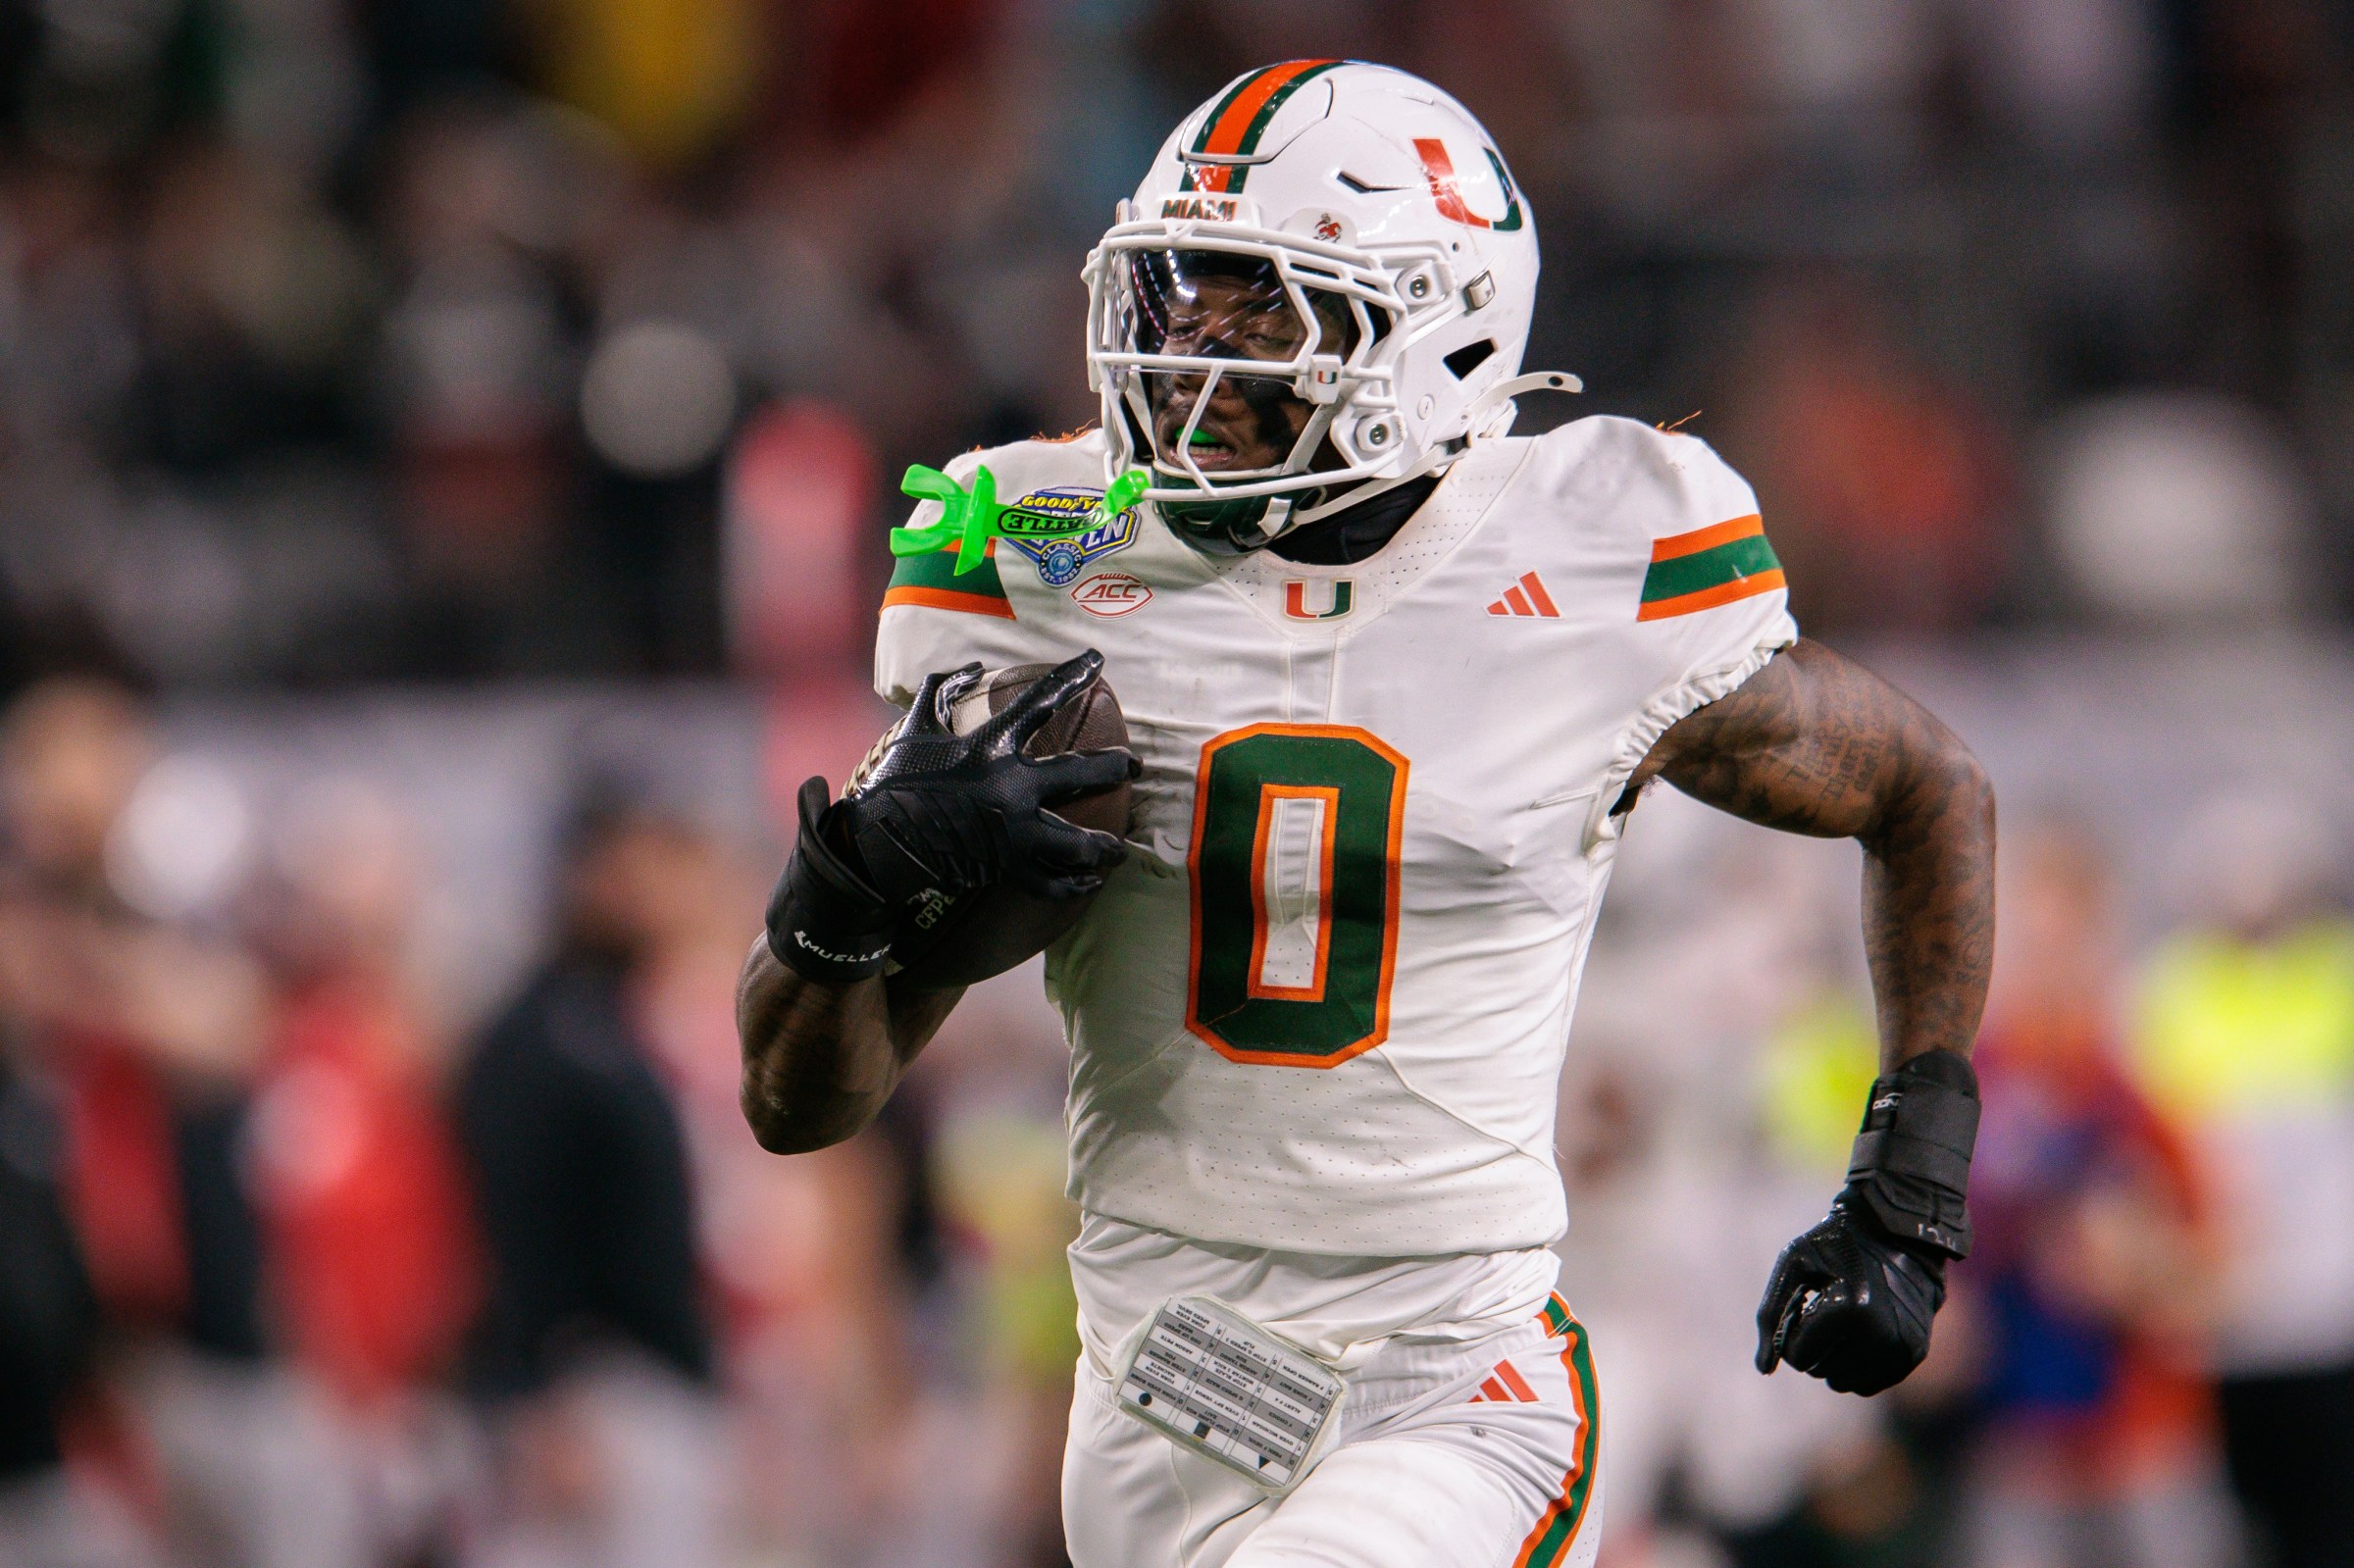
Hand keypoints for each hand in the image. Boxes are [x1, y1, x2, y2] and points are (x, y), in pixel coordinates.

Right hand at [764, 651, 1134, 981]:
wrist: (878, 842)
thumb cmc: (896, 782)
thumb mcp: (915, 728)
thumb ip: (941, 691)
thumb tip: (971, 667)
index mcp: (990, 746)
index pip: (1040, 701)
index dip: (1072, 676)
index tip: (1098, 660)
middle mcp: (1011, 787)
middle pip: (1082, 773)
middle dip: (1117, 768)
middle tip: (1135, 767)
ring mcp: (1013, 832)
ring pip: (1078, 842)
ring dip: (1106, 846)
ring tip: (1119, 848)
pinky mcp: (1007, 867)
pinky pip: (1052, 880)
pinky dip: (1074, 883)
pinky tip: (1089, 881)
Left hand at [1754, 1195, 1944, 1395]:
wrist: (1896, 1232)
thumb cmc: (1835, 1244)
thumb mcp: (1793, 1263)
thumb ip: (1772, 1314)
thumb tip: (1763, 1367)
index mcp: (1847, 1310)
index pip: (1798, 1357)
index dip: (1791, 1334)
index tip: (1804, 1307)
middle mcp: (1879, 1335)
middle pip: (1820, 1373)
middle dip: (1814, 1346)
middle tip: (1825, 1310)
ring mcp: (1900, 1348)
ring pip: (1844, 1384)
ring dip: (1834, 1360)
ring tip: (1842, 1322)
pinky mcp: (1913, 1355)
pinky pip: (1869, 1385)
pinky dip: (1856, 1367)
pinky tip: (1859, 1334)